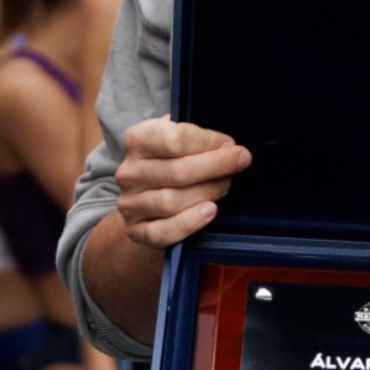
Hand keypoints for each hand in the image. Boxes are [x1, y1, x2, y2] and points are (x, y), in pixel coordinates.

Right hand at [115, 117, 251, 249]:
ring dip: (206, 192)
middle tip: (240, 162)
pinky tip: (210, 211)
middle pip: (177, 171)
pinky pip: (162, 232)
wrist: (144, 200)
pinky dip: (189, 223)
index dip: (207, 141)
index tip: (230, 144)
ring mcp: (129, 203)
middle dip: (215, 165)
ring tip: (225, 186)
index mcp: (137, 140)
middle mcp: (129, 172)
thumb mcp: (174, 140)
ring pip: (171, 201)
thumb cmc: (168, 162)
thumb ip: (194, 137)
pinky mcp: (135, 230)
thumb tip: (225, 144)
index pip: (173, 139)